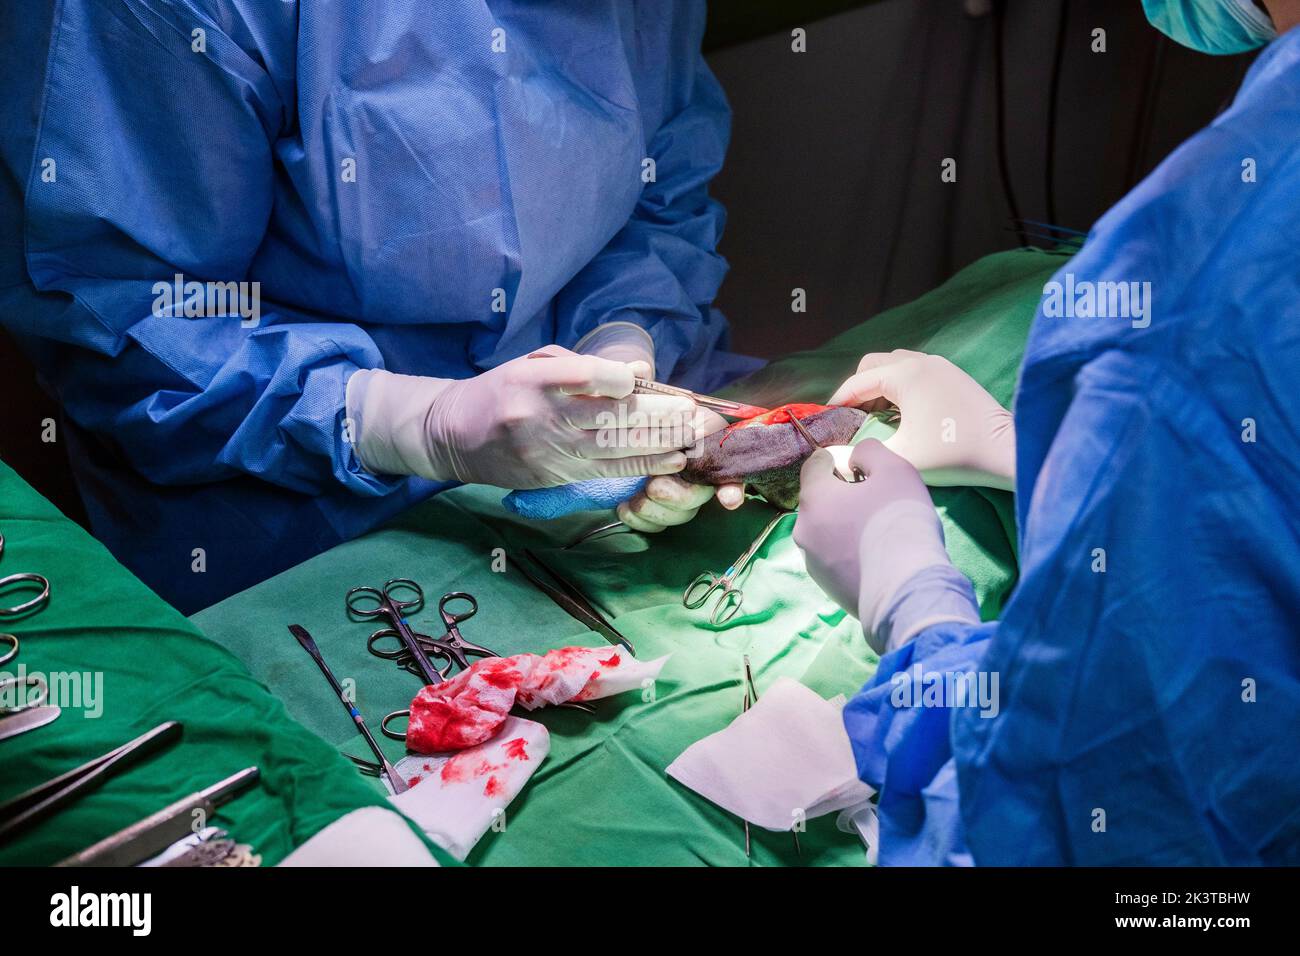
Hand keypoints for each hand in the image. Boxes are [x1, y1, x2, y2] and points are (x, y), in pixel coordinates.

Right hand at [348, 346, 695, 487]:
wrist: (453, 435)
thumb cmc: (501, 390)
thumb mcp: (534, 364)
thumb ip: (585, 367)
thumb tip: (641, 373)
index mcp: (534, 380)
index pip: (586, 377)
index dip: (622, 380)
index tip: (649, 381)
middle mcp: (541, 417)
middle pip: (610, 417)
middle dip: (659, 416)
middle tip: (695, 413)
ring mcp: (547, 452)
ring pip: (614, 449)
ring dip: (661, 445)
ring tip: (693, 438)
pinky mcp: (553, 477)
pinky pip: (605, 471)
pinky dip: (642, 465)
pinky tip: (671, 460)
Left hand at [617, 409, 743, 531]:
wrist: (625, 427)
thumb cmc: (655, 415)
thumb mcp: (673, 410)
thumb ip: (691, 423)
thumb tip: (698, 431)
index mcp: (707, 452)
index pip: (730, 475)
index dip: (731, 490)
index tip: (728, 499)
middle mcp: (698, 477)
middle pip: (697, 498)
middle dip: (675, 497)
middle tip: (653, 486)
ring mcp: (679, 495)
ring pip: (678, 515)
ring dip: (654, 511)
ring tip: (636, 500)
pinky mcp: (657, 507)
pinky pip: (655, 525)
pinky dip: (638, 521)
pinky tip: (624, 508)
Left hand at [794, 440, 964, 652]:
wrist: (906, 590)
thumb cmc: (899, 521)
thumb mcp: (894, 469)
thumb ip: (870, 452)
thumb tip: (855, 460)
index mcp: (814, 498)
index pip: (814, 466)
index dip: (835, 460)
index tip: (857, 466)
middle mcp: (804, 530)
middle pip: (820, 501)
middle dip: (842, 496)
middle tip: (876, 501)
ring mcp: (813, 562)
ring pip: (827, 532)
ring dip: (846, 526)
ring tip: (879, 533)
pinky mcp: (827, 588)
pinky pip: (836, 559)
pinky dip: (851, 553)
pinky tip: (877, 558)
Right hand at [829, 350, 1014, 489]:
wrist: (1005, 449)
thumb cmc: (953, 453)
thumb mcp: (901, 457)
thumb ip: (860, 455)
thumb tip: (832, 457)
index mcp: (905, 375)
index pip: (858, 382)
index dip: (838, 401)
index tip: (827, 420)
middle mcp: (921, 361)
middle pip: (874, 365)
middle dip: (858, 389)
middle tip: (853, 418)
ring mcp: (940, 365)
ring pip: (895, 365)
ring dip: (880, 385)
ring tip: (876, 415)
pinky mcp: (953, 374)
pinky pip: (914, 370)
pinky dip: (900, 385)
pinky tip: (903, 413)